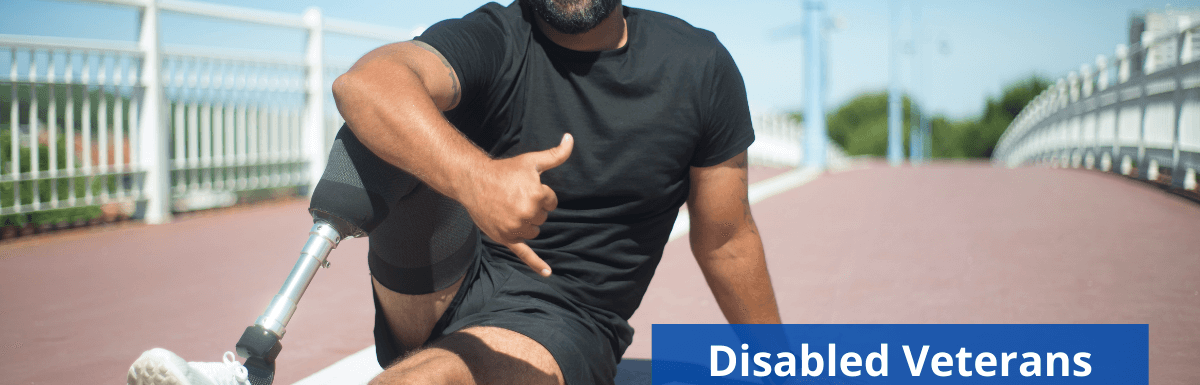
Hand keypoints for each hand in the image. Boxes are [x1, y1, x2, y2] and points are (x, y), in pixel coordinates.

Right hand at [460, 134, 572, 276]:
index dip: (540, 192)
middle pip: (543, 217)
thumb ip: (556, 154)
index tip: (524, 186)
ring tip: (509, 207)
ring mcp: (516, 228)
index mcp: (537, 196)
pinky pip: (524, 254)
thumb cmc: (504, 170)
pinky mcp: (506, 238)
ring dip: (527, 222)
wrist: (473, 181)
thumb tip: (571, 138)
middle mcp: (527, 214)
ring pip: (534, 231)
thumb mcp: (532, 161)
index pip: (551, 202)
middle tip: (514, 195)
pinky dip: (536, 264)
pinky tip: (548, 273)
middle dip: (532, 207)